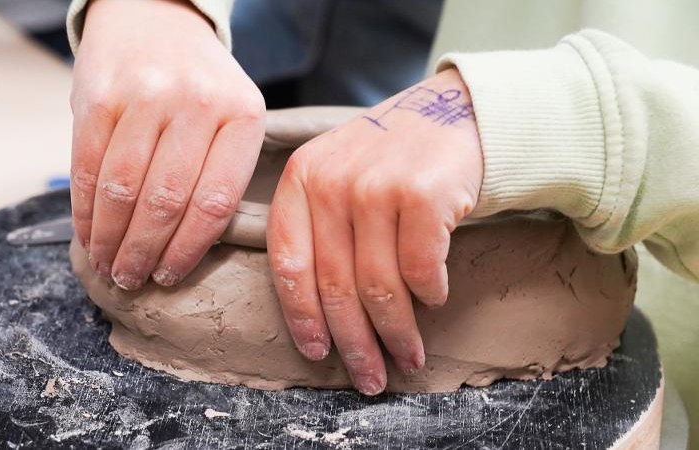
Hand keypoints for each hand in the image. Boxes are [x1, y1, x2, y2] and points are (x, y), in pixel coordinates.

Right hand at [70, 0, 265, 289]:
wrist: (155, 18)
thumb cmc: (198, 82)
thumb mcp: (232, 115)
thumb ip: (219, 171)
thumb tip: (184, 251)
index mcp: (243, 115)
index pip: (215, 202)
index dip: (187, 250)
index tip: (170, 276)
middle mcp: (197, 102)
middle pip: (165, 201)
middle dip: (144, 253)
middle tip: (132, 279)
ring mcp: (146, 95)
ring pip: (123, 189)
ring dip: (111, 239)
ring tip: (109, 265)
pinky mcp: (99, 93)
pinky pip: (86, 166)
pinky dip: (84, 210)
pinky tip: (88, 234)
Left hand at [267, 69, 482, 394]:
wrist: (453, 113)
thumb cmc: (392, 161)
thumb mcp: (338, 178)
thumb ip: (320, 230)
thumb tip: (321, 319)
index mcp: (301, 180)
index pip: (289, 264)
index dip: (302, 318)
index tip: (317, 353)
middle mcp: (332, 182)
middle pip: (335, 286)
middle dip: (354, 343)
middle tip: (370, 378)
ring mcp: (376, 186)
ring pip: (379, 287)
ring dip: (396, 333)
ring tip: (407, 356)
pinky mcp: (422, 194)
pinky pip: (421, 270)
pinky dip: (429, 294)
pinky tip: (434, 300)